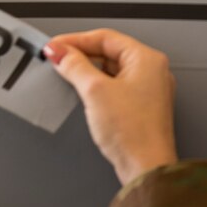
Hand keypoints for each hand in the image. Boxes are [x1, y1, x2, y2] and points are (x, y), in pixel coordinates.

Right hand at [46, 29, 176, 184]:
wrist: (145, 169)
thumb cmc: (134, 133)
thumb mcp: (95, 90)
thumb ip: (74, 65)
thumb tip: (59, 52)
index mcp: (147, 59)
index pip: (105, 37)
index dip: (75, 40)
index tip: (55, 46)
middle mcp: (151, 71)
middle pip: (108, 51)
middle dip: (80, 55)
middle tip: (57, 60)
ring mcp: (147, 90)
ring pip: (109, 69)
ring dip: (86, 70)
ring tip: (66, 75)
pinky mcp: (139, 107)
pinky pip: (113, 86)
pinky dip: (95, 85)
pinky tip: (82, 92)